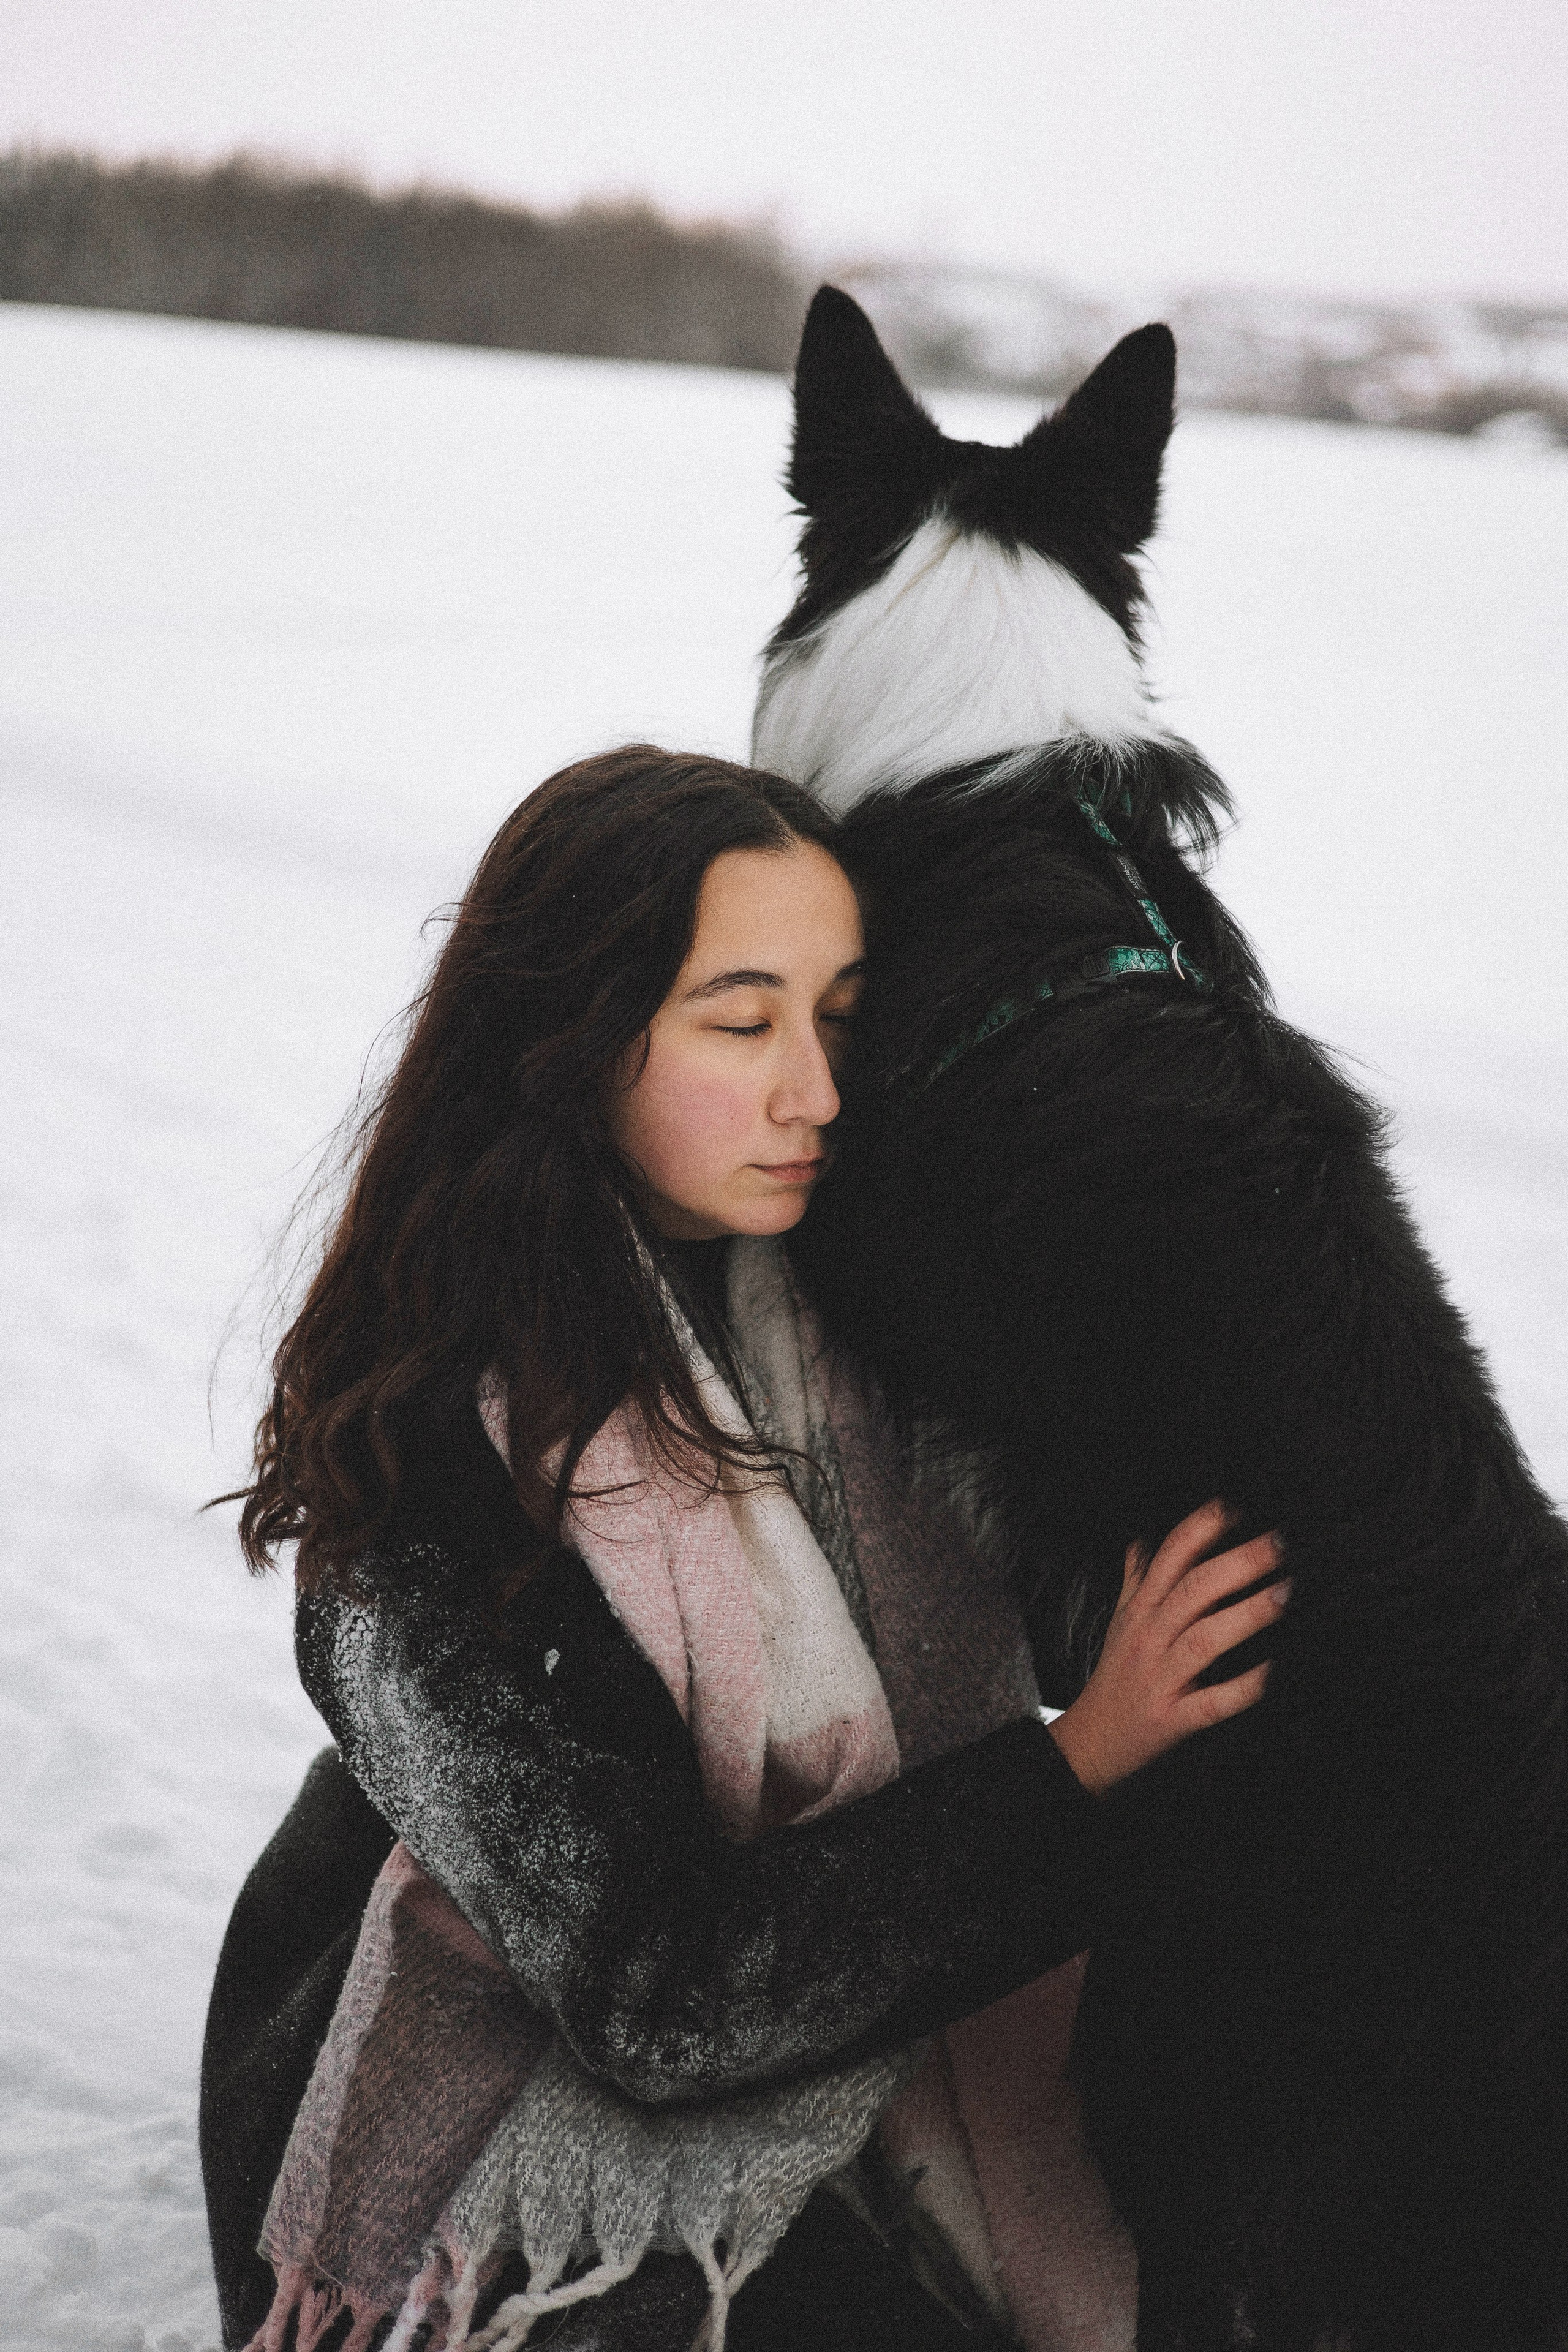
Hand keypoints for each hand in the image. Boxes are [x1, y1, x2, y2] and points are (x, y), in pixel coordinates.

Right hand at [1047, 1500, 1286, 1795]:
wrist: (1090, 1744)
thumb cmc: (1113, 1678)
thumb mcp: (1119, 1623)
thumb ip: (1135, 1580)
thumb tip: (1141, 1540)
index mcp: (1140, 1611)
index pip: (1170, 1557)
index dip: (1202, 1527)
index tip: (1237, 1505)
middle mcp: (1149, 1637)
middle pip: (1194, 1590)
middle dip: (1238, 1562)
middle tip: (1281, 1542)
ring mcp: (1161, 1678)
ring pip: (1203, 1638)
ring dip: (1246, 1614)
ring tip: (1285, 1592)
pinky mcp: (1174, 1718)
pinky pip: (1213, 1701)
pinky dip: (1244, 1687)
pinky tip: (1275, 1672)